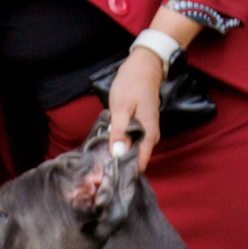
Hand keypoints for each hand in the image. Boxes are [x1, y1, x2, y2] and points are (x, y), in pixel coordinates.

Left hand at [102, 45, 166, 172]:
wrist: (143, 68)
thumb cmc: (131, 85)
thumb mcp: (121, 108)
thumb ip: (119, 131)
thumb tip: (118, 154)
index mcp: (149, 134)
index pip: (140, 163)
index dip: (123, 172)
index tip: (106, 179)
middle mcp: (151, 137)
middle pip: (136, 160)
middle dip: (117, 166)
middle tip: (96, 174)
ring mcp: (147, 133)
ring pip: (132, 152)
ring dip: (117, 156)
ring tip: (98, 163)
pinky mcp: (140, 128)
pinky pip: (131, 143)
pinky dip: (119, 146)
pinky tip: (106, 147)